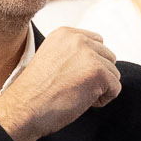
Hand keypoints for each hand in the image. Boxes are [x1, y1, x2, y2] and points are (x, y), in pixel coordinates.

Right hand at [0, 26, 120, 140]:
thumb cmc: (35, 92)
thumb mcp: (52, 60)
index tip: (72, 77)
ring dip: (100, 89)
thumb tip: (99, 62)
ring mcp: (89, 55)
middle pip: (108, 57)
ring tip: (76, 95)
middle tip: (74, 89)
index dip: (90, 64)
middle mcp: (78, 39)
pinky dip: (103, 100)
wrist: (25, 107)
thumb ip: (73, 54)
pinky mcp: (98, 72)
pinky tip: (82, 102)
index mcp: (65, 33)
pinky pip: (116, 88)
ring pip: (113, 74)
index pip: (96, 43)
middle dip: (97, 76)